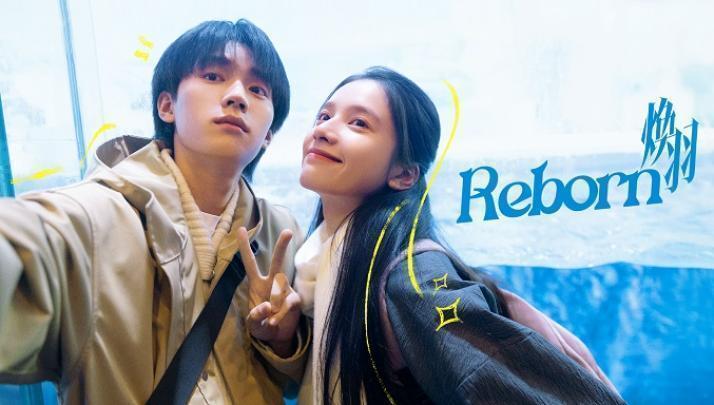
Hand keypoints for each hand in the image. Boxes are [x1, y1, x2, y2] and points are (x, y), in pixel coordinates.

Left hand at [237, 227, 300, 355]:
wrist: (277, 337)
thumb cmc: (261, 326)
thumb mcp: (252, 324)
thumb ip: (255, 316)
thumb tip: (267, 306)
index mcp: (257, 284)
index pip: (250, 262)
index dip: (245, 246)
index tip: (241, 228)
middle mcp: (272, 283)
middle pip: (277, 262)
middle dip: (282, 246)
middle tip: (288, 232)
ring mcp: (285, 291)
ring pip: (283, 284)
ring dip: (276, 303)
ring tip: (269, 320)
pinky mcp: (294, 301)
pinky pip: (288, 303)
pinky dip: (280, 314)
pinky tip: (273, 322)